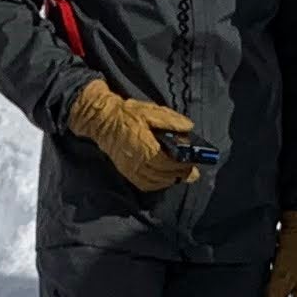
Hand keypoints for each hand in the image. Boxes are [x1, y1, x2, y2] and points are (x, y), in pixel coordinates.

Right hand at [70, 79, 206, 194]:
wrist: (103, 121)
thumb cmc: (127, 115)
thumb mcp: (151, 111)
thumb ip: (171, 120)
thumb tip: (188, 127)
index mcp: (146, 147)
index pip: (169, 163)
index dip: (183, 165)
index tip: (193, 163)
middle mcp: (139, 162)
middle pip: (164, 175)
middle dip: (180, 174)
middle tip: (192, 172)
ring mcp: (131, 169)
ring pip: (156, 183)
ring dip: (170, 180)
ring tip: (180, 175)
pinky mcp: (127, 172)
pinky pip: (145, 185)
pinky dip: (157, 184)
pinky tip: (164, 179)